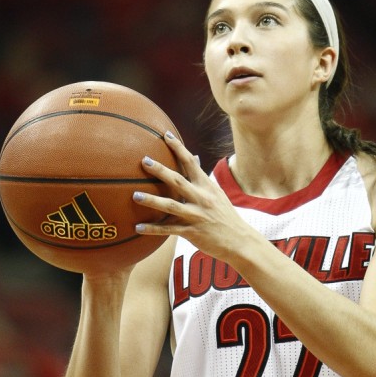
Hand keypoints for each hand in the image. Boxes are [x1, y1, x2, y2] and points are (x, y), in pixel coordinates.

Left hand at [133, 132, 249, 261]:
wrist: (240, 241)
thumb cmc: (226, 216)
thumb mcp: (217, 194)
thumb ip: (202, 178)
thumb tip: (194, 157)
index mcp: (207, 186)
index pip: (192, 162)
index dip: (179, 148)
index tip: (166, 135)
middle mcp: (202, 198)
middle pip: (178, 181)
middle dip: (160, 170)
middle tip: (144, 161)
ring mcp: (196, 215)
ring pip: (171, 206)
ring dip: (152, 200)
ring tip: (135, 195)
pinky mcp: (192, 232)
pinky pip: (169, 230)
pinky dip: (153, 229)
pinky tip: (138, 227)